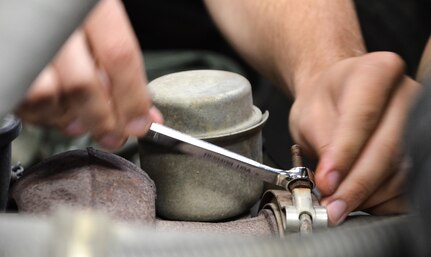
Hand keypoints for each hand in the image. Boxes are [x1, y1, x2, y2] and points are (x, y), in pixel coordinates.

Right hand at [15, 0, 162, 148]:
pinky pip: (25, 100)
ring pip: (49, 96)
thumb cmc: (72, 20)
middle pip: (84, 84)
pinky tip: (56, 106)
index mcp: (91, 7)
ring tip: (78, 115)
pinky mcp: (8, 62)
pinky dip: (44, 113)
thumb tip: (143, 116)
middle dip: (103, 121)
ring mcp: (26, 41)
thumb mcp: (102, 30)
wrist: (26, 4)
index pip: (119, 56)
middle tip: (113, 135)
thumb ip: (122, 69)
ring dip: (68, 118)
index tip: (140, 124)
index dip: (133, 99)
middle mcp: (55, 22)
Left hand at [289, 52, 419, 224]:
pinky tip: (359, 199)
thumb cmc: (324, 102)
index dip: (344, 155)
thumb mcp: (309, 115)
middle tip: (332, 206)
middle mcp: (406, 95)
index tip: (326, 182)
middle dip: (356, 185)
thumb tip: (332, 184)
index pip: (363, 119)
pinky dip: (382, 200)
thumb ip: (323, 146)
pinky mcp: (421, 148)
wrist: (336, 98)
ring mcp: (420, 122)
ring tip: (338, 203)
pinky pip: (408, 185)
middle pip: (389, 148)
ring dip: (368, 196)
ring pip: (401, 172)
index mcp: (375, 72)